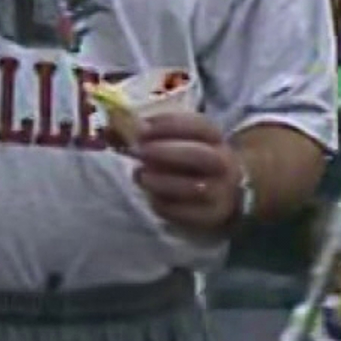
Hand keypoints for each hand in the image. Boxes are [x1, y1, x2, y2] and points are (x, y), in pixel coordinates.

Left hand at [131, 111, 243, 234]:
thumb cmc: (190, 163)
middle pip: (201, 155)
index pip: (200, 125)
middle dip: (166, 152)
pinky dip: (164, 204)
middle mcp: (224, 164)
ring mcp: (220, 192)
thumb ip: (155, 134)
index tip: (142, 127)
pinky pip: (186, 213)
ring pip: (194, 187)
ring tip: (140, 175)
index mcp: (216, 139)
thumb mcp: (180, 142)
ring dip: (162, 181)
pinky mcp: (211, 217)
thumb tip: (117, 128)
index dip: (169, 124)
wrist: (219, 197)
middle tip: (140, 152)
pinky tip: (150, 196)